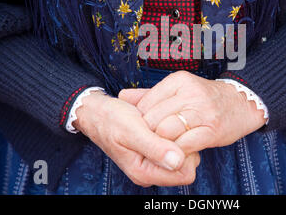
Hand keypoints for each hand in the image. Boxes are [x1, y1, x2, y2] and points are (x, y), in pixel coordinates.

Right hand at [73, 91, 199, 186]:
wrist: (97, 113)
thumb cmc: (111, 119)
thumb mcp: (132, 131)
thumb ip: (154, 148)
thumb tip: (178, 161)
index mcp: (145, 173)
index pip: (185, 172)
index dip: (186, 151)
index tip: (173, 132)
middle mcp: (151, 172)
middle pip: (188, 164)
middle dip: (183, 142)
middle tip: (166, 124)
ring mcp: (154, 162)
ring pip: (185, 152)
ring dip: (178, 135)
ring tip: (161, 121)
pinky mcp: (156, 152)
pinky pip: (176, 143)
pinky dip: (173, 131)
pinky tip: (161, 121)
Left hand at [119, 71, 266, 155]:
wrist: (242, 102)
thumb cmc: (205, 98)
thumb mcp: (178, 89)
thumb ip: (150, 94)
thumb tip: (122, 96)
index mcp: (178, 80)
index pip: (145, 103)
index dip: (140, 120)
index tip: (144, 128)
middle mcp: (189, 93)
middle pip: (153, 119)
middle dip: (148, 133)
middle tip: (151, 141)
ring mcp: (201, 111)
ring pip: (165, 132)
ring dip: (161, 144)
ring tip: (163, 146)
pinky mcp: (212, 129)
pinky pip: (184, 144)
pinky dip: (176, 151)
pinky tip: (177, 151)